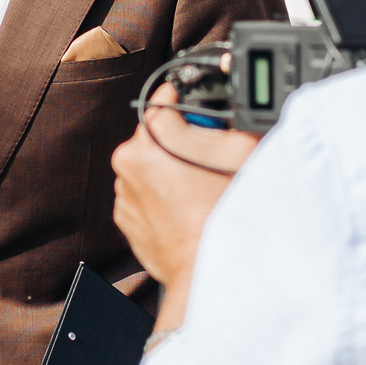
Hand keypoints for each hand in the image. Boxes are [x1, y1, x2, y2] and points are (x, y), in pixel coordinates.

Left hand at [111, 82, 260, 299]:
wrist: (206, 266)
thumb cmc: (225, 211)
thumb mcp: (242, 150)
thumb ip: (231, 119)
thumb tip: (231, 110)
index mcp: (152, 135)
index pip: (164, 98)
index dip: (185, 100)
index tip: (198, 110)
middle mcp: (128, 159)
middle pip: (155, 133)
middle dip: (179, 140)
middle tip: (207, 157)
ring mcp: (123, 190)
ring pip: (148, 164)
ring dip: (168, 168)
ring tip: (198, 188)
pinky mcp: (125, 216)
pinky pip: (142, 193)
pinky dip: (160, 195)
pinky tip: (185, 207)